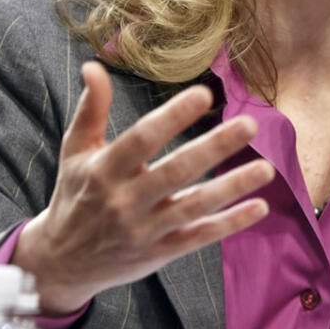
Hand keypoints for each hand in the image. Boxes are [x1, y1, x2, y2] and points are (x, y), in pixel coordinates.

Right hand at [13, 60, 273, 314]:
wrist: (62, 263)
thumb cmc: (75, 196)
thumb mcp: (74, 152)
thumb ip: (90, 109)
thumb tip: (94, 66)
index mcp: (104, 170)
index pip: (142, 139)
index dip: (172, 117)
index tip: (204, 95)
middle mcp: (125, 200)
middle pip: (176, 171)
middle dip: (214, 148)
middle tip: (250, 126)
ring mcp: (145, 230)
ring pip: (195, 207)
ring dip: (233, 187)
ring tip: (267, 169)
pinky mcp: (160, 253)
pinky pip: (199, 237)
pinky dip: (230, 224)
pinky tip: (260, 207)